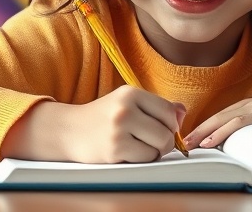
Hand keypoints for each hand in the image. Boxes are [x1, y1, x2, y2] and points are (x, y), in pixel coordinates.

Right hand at [1, 86, 185, 162]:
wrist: (68, 131)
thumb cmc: (102, 117)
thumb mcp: (127, 103)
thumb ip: (156, 106)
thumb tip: (183, 112)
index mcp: (131, 93)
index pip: (169, 111)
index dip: (171, 124)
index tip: (163, 129)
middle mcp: (125, 108)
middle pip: (167, 131)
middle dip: (165, 141)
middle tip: (153, 143)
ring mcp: (119, 129)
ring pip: (159, 146)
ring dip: (154, 152)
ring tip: (140, 147)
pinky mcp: (114, 149)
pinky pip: (145, 158)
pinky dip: (142, 159)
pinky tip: (128, 153)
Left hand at [183, 99, 251, 149]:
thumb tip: (235, 149)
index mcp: (251, 108)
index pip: (220, 117)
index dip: (202, 127)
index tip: (187, 140)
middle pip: (217, 116)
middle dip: (197, 129)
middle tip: (181, 143)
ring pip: (224, 118)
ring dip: (205, 131)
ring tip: (190, 144)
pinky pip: (239, 123)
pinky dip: (221, 132)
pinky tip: (210, 142)